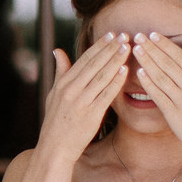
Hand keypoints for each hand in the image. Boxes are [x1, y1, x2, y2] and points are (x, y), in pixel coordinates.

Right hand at [38, 33, 129, 163]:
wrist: (55, 148)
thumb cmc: (56, 121)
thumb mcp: (54, 94)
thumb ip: (60, 72)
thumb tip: (58, 50)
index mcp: (63, 83)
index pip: (84, 59)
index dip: (99, 46)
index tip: (111, 34)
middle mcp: (71, 90)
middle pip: (94, 64)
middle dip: (110, 49)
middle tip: (124, 35)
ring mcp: (81, 102)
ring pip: (101, 77)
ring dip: (115, 61)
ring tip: (127, 48)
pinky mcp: (91, 115)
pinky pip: (106, 95)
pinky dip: (116, 82)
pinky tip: (125, 71)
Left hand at [131, 33, 181, 164]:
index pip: (181, 57)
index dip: (166, 45)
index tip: (154, 34)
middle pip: (168, 64)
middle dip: (153, 49)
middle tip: (139, 36)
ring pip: (161, 77)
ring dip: (147, 62)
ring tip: (136, 50)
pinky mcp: (174, 115)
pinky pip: (158, 96)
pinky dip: (148, 83)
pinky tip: (139, 73)